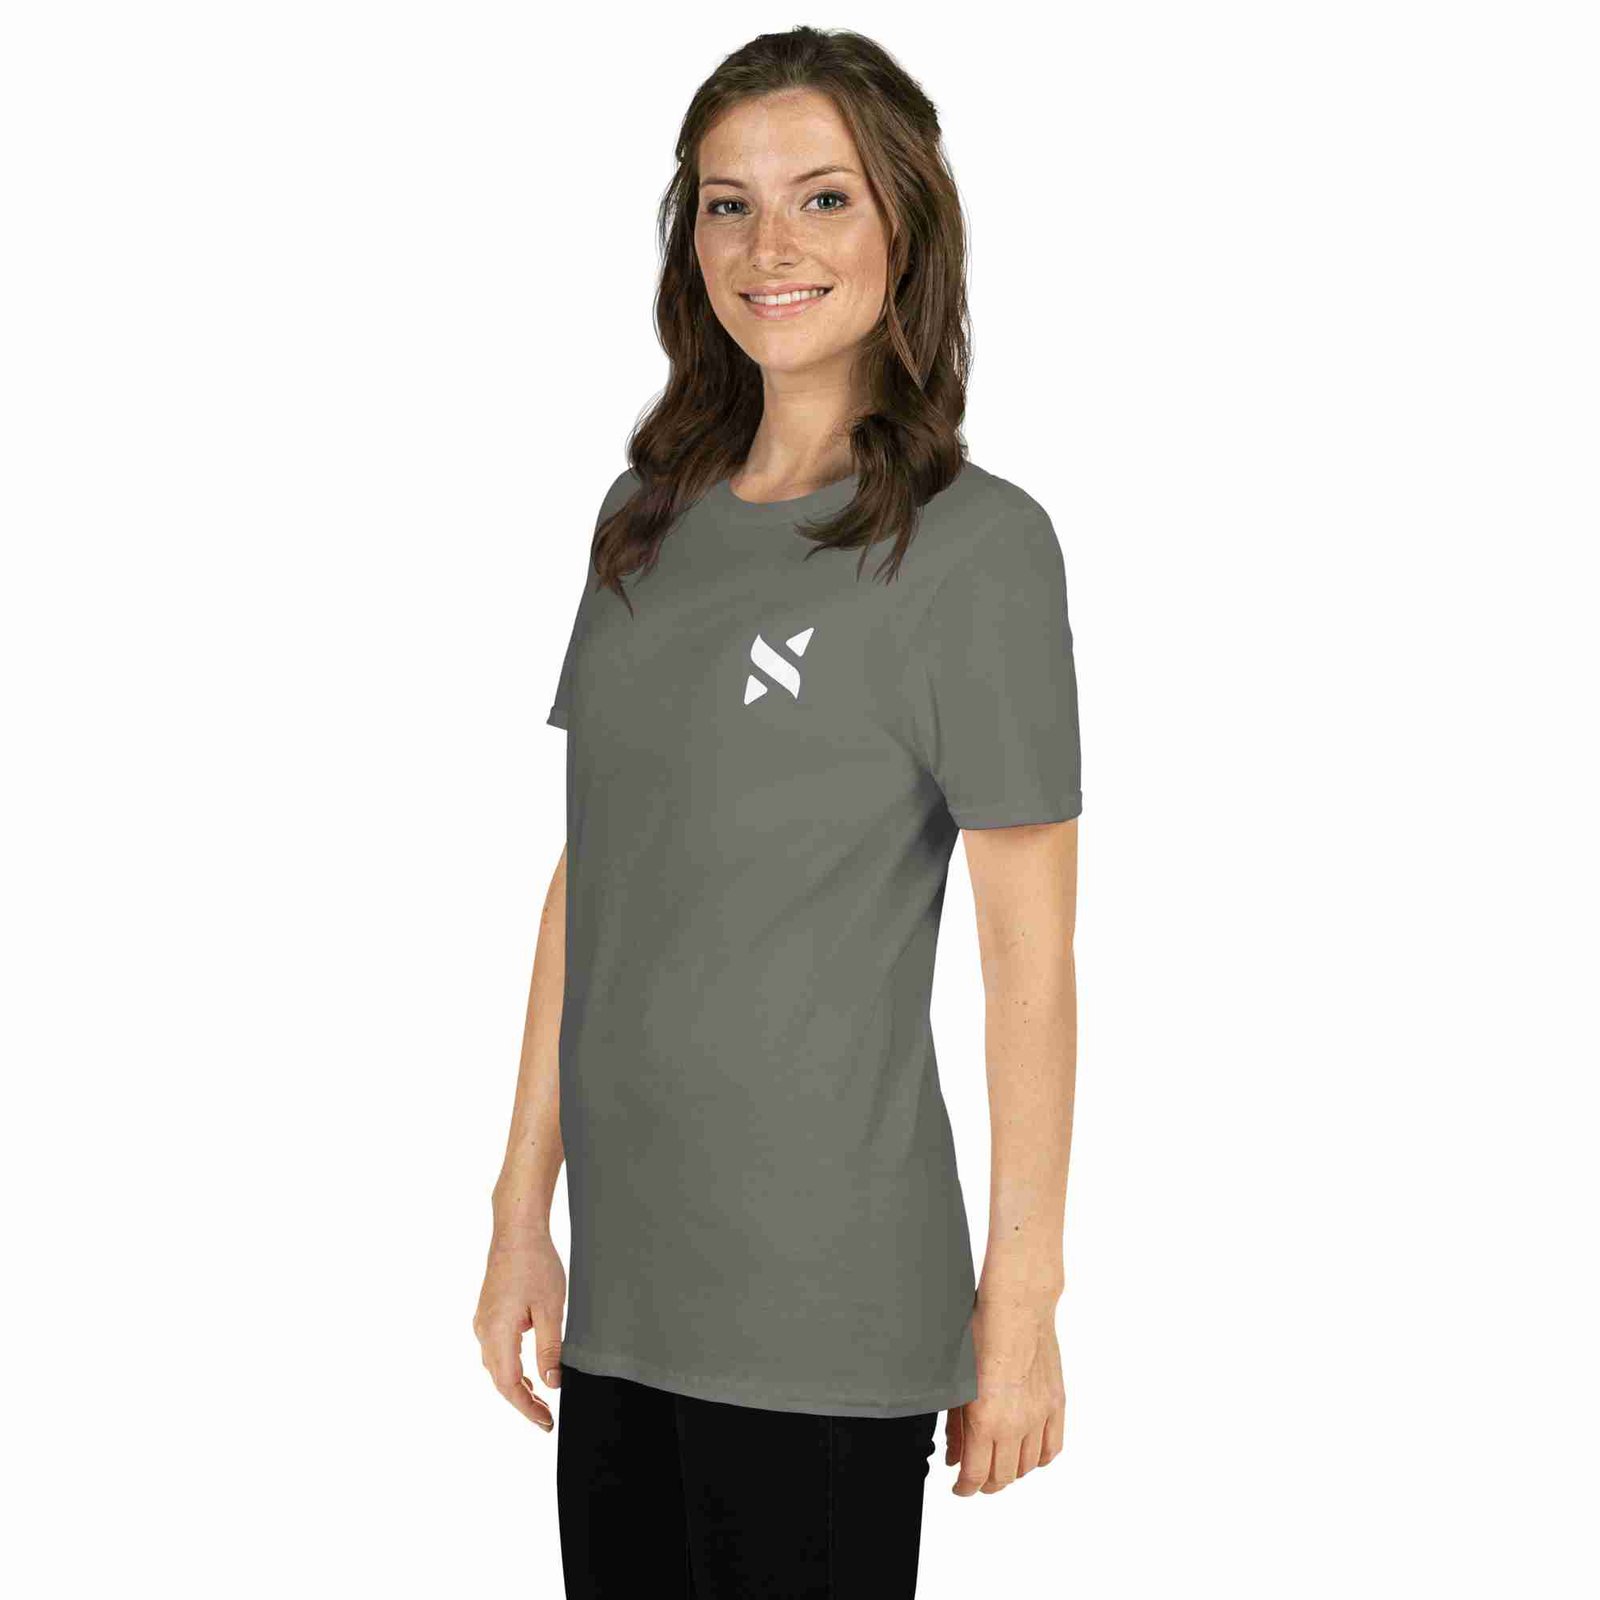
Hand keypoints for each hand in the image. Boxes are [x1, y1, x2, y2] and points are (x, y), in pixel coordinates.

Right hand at [473, 1228, 566, 1430]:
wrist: (516, 1230)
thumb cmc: (535, 1263)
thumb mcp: (551, 1309)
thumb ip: (550, 1348)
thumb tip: (552, 1383)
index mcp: (498, 1332)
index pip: (510, 1385)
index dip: (527, 1408)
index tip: (546, 1423)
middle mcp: (484, 1330)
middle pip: (500, 1379)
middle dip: (522, 1402)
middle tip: (546, 1418)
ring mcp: (483, 1321)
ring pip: (496, 1366)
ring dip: (516, 1385)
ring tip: (539, 1399)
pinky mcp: (487, 1313)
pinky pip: (495, 1350)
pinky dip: (510, 1366)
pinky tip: (526, 1369)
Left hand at [946, 1289, 1064, 1494]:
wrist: (1017, 1308)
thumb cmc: (981, 1334)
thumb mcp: (957, 1382)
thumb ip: (956, 1427)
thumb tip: (954, 1457)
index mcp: (986, 1420)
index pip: (976, 1475)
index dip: (965, 1488)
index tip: (959, 1488)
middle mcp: (1016, 1424)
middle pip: (1003, 1477)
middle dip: (986, 1484)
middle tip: (976, 1479)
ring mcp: (1040, 1416)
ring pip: (1029, 1466)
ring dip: (1012, 1472)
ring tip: (999, 1465)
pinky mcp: (1056, 1404)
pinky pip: (1052, 1447)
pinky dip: (1040, 1459)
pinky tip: (1028, 1455)